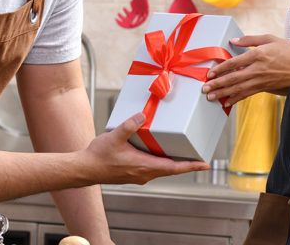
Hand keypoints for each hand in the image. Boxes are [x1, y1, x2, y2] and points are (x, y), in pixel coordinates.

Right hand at [84, 113, 208, 184]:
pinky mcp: (133, 174)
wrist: (84, 170)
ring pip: (162, 170)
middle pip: (171, 170)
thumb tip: (143, 114)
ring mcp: (139, 175)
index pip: (174, 167)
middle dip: (187, 164)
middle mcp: (144, 174)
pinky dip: (162, 162)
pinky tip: (159, 153)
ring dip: (174, 164)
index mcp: (144, 166)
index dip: (191, 166)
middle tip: (200, 159)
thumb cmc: (98, 156)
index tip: (205, 165)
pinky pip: (153, 169)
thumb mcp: (115, 136)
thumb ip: (130, 125)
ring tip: (184, 155)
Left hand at [202, 34, 289, 105]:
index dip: (220, 68)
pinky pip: (246, 94)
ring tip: (211, 97)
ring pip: (238, 88)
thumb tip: (233, 40)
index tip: (210, 73)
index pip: (234, 62)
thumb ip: (250, 40)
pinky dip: (235, 99)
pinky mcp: (263, 87)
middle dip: (217, 84)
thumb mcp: (270, 38)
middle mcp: (257, 69)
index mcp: (257, 55)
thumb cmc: (288, 51)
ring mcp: (260, 80)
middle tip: (204, 88)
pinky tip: (226, 102)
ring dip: (223, 93)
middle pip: (233, 78)